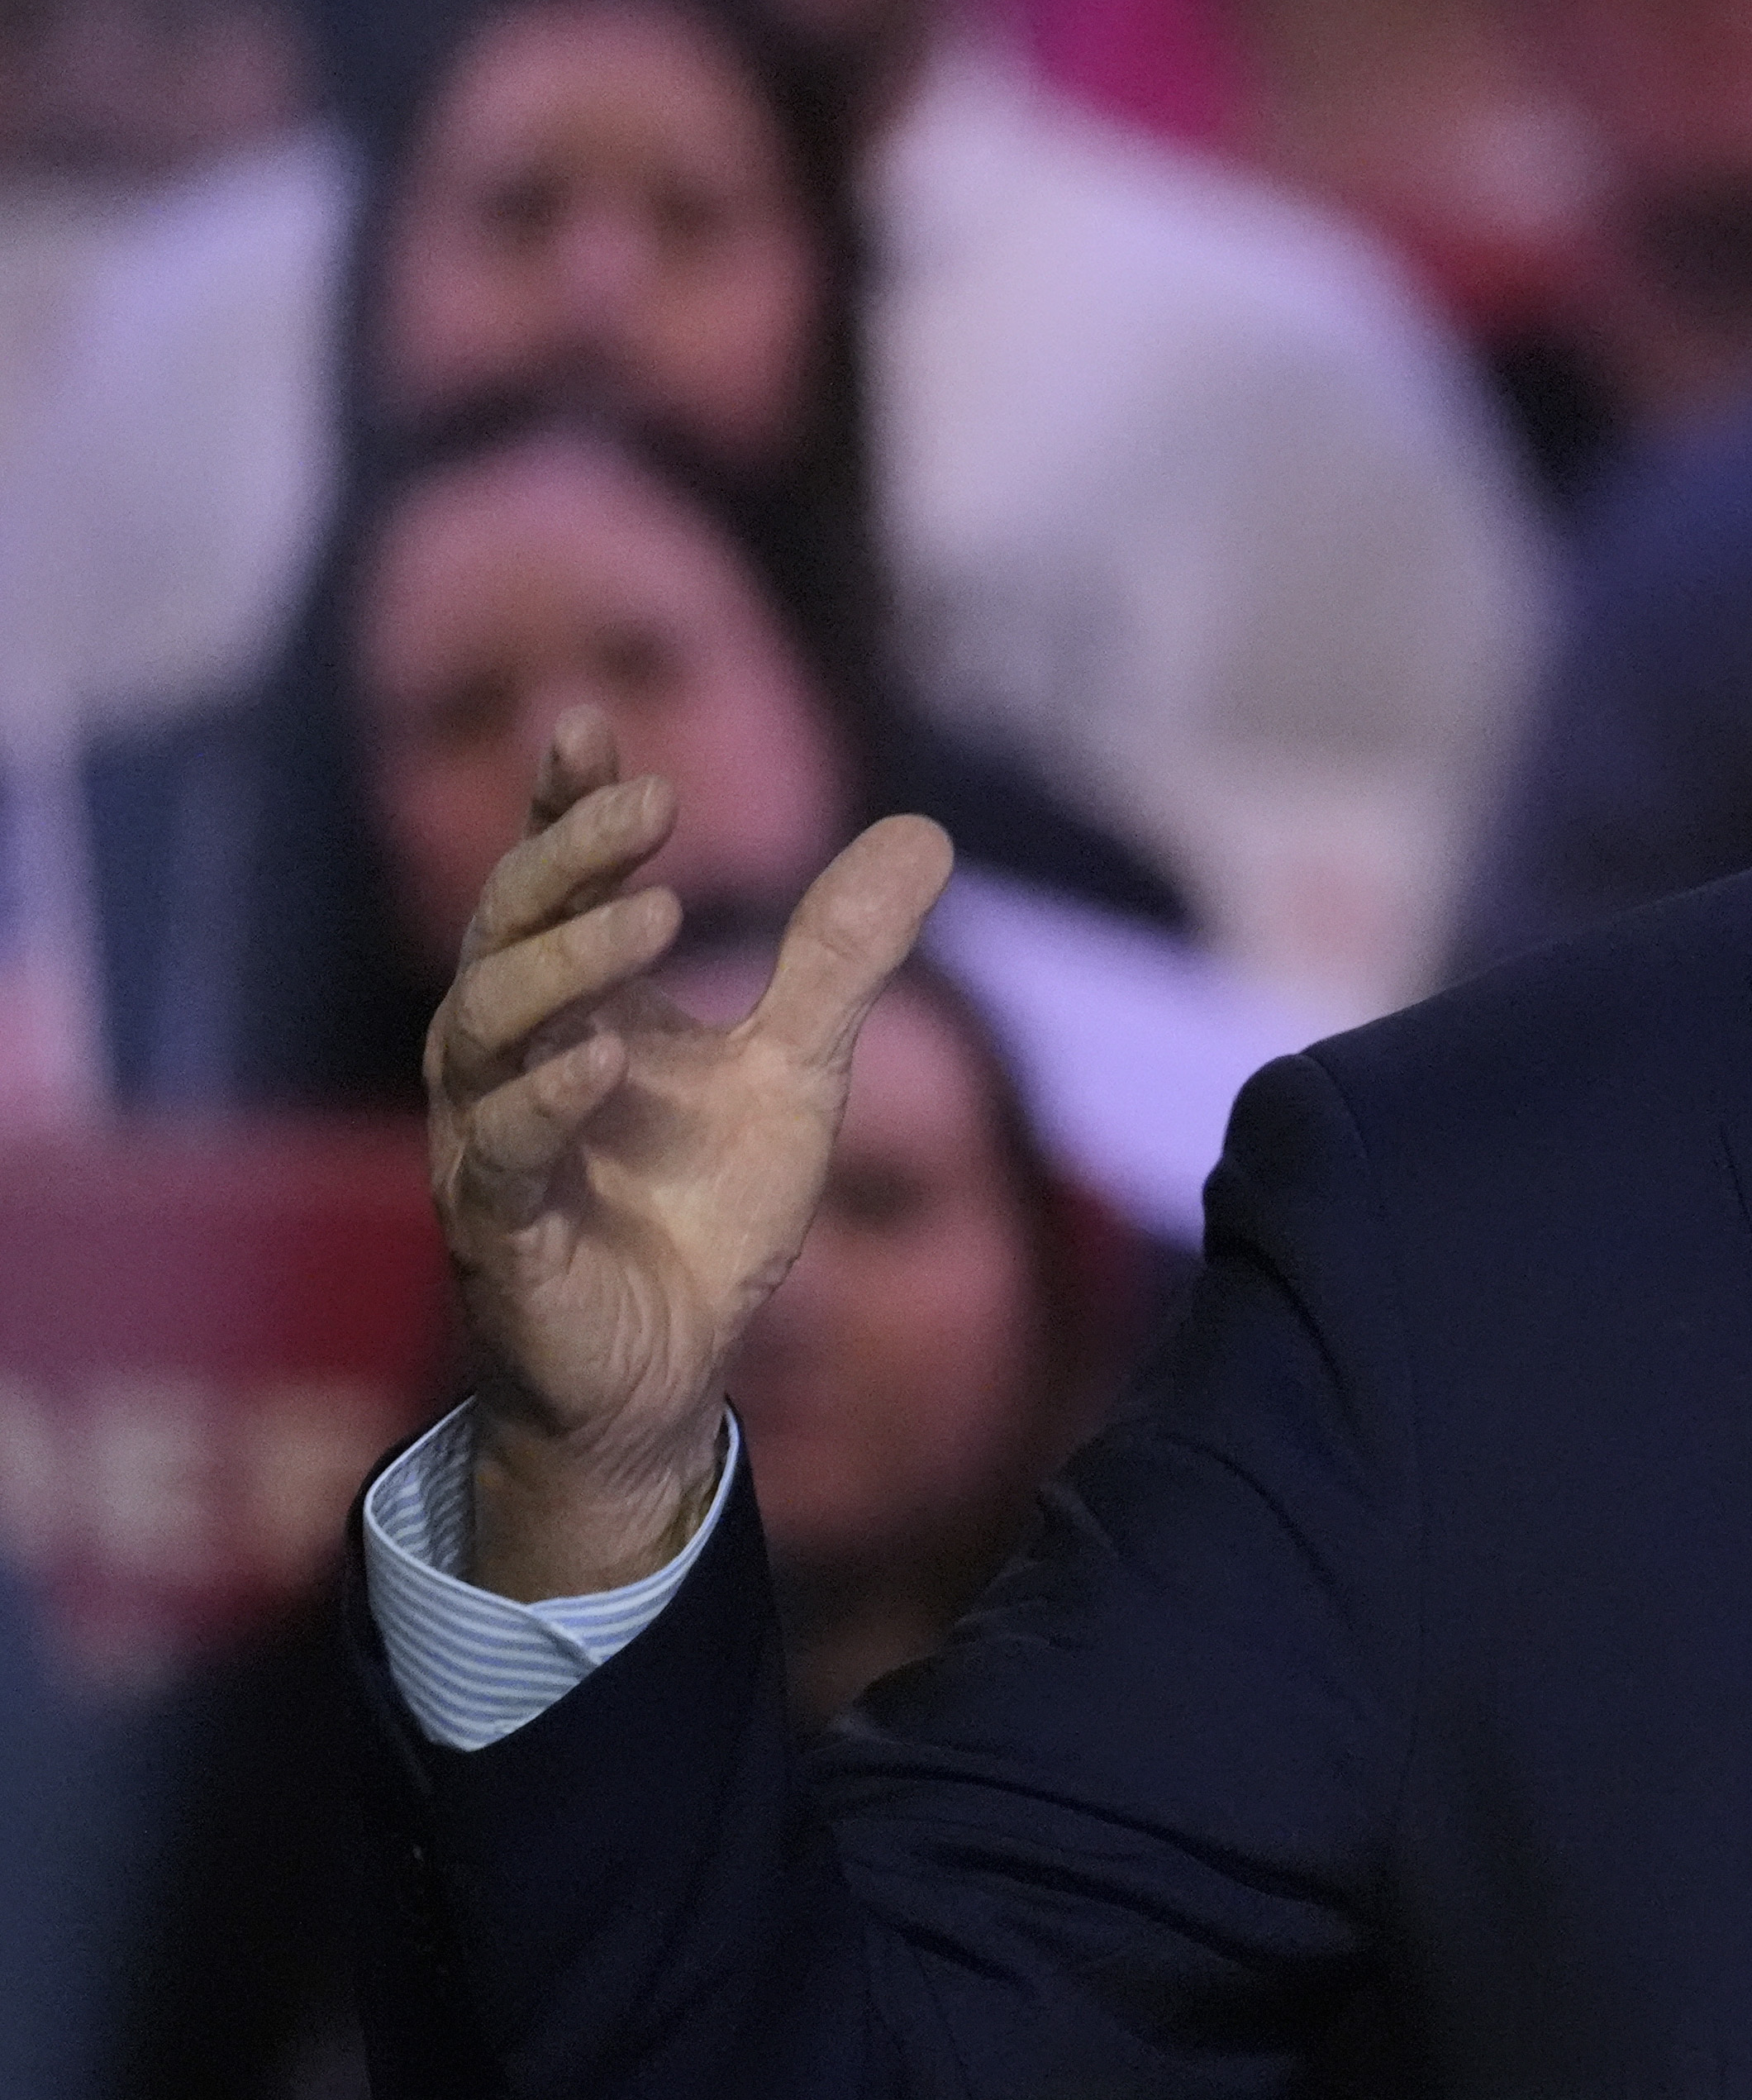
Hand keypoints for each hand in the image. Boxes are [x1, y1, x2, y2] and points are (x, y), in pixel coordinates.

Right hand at [424, 709, 951, 1599]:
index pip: (551, 885)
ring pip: (478, 1029)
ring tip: (654, 911)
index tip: (593, 726)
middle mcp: (510, 1063)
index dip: (564, 807)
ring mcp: (491, 1146)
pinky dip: (545, 1102)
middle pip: (503, 933)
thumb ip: (841, 956)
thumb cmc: (704, 1215)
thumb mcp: (796, 1070)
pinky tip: (604, 1060)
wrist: (669, 1373)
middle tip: (653, 800)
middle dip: (565, 858)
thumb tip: (925, 827)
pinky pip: (500, 1157)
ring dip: (562, 962)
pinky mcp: (500, 1236)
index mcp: (574, 1012)